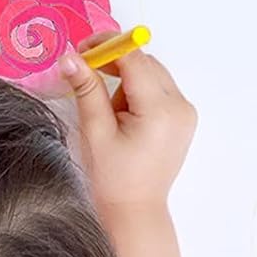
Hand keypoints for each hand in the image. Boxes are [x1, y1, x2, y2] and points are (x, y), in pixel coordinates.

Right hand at [59, 47, 196, 212]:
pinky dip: (138, 92)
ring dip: (126, 80)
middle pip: (145, 63)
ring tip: (109, 112)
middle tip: (85, 75)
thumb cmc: (113, 178)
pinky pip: (158, 88)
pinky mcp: (183, 118)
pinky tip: (124, 116)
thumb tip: (71, 57)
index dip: (106, 46)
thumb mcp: (95, 130)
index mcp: (160, 111)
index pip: (134, 59)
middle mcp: (180, 107)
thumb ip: (86, 88)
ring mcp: (185, 112)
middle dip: (114, 64)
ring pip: (151, 73)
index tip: (80, 50)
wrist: (134, 210)